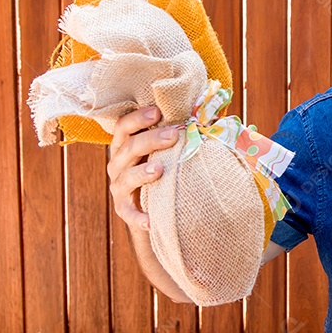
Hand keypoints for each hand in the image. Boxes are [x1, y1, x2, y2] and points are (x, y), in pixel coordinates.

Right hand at [107, 107, 180, 231]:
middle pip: (128, 148)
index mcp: (127, 144)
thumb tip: (212, 117)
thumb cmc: (167, 167)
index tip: (158, 112)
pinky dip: (139, 217)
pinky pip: (129, 214)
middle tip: (172, 135)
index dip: (138, 117)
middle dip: (150, 140)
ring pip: (126, 177)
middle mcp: (119, 163)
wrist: (154, 204)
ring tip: (159, 170)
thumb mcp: (170, 149)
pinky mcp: (124, 209)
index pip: (124, 126)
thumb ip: (185, 133)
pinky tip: (151, 220)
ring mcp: (119, 186)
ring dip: (141, 173)